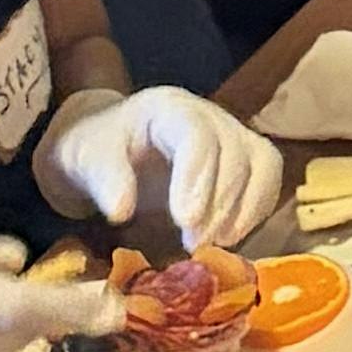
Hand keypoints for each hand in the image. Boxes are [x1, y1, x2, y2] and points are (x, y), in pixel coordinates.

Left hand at [35, 81, 282, 255]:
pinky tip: (226, 238)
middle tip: (194, 243)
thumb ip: (104, 178)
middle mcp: (210, 116)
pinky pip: (267, 183)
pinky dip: (254, 213)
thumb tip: (122, 211)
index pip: (198, 134)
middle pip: (236, 153)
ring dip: (245, 210)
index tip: (185, 221)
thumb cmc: (97, 151)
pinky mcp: (245, 161)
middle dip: (220, 204)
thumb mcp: (84, 160)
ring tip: (214, 244)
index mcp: (169, 107)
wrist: (109, 150)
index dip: (198, 177)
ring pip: (264, 165)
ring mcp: (233, 136)